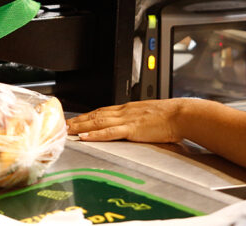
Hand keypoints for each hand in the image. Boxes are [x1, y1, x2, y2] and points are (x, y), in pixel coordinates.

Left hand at [66, 99, 185, 142]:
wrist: (182, 114)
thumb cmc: (171, 117)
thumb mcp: (151, 115)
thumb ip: (140, 120)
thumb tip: (136, 125)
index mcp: (129, 109)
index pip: (103, 111)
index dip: (88, 116)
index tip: (77, 119)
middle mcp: (125, 112)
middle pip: (96, 115)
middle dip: (79, 120)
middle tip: (64, 124)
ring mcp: (127, 120)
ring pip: (98, 122)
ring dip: (81, 126)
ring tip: (68, 130)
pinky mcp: (132, 129)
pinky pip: (109, 132)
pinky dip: (95, 134)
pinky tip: (85, 136)